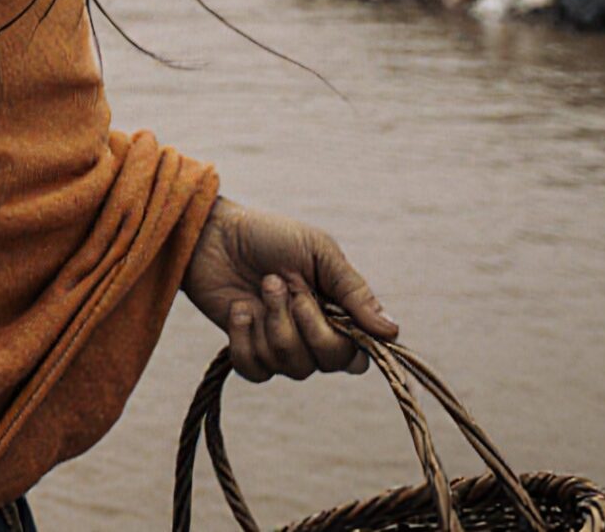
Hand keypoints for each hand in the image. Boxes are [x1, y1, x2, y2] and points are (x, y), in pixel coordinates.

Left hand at [183, 196, 397, 381]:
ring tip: (262, 287)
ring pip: (292, 367)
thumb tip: (392, 331)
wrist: (213, 234)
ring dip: (274, 323)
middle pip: (329, 362)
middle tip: (288, 288)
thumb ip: (353, 291)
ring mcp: (279, 344)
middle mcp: (312, 333)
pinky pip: (255, 371)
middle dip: (307, 325)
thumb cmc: (268, 236)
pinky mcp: (247, 350)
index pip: (359, 352)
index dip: (352, 343)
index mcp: (336, 311)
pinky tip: (239, 310)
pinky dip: (244, 341)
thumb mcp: (318, 251)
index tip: (332, 313)